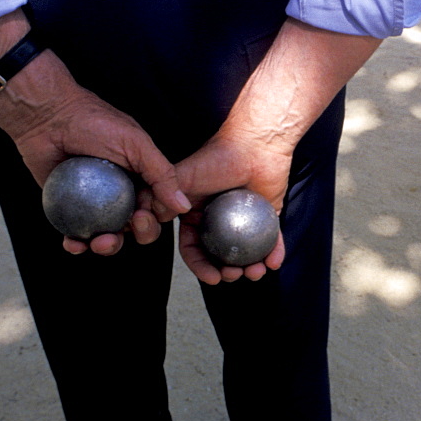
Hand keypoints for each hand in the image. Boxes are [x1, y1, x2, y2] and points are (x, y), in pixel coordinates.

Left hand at [0, 12, 189, 254]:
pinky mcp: (67, 209)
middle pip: (135, 227)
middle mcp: (120, 194)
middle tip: (129, 226)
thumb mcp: (137, 144)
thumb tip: (183, 206)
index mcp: (141, 180)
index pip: (156, 209)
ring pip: (107, 235)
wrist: (47, 116)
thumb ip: (162, 174)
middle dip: (137, 235)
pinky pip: (75, 233)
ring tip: (100, 242)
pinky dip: (76, 243)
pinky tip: (75, 244)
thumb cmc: (95, 123)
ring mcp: (94, 204)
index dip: (154, 219)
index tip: (144, 215)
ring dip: (108, 246)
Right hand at [169, 129, 291, 284]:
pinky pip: (272, 239)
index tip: (212, 278)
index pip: (194, 248)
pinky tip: (274, 264)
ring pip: (246, 253)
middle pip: (220, 255)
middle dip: (227, 271)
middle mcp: (218, 221)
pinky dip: (274, 253)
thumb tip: (145, 221)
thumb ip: (161, 196)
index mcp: (196, 215)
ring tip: (256, 272)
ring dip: (251, 268)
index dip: (200, 266)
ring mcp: (244, 220)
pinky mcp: (268, 215)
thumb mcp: (182, 177)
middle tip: (234, 274)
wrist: (254, 143)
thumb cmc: (217, 158)